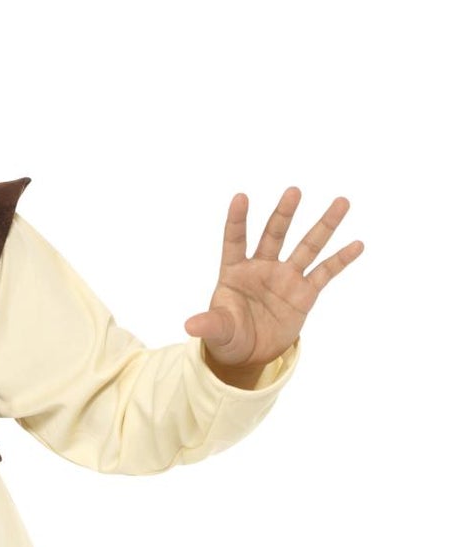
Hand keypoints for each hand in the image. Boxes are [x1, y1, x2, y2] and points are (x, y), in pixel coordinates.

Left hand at [183, 187, 363, 374]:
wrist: (249, 355)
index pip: (235, 240)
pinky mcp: (304, 294)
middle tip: (293, 191)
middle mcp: (262, 268)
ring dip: (324, 225)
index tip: (240, 197)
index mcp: (235, 272)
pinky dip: (341, 260)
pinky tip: (357, 244)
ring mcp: (285, 278)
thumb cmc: (228, 337)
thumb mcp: (218, 332)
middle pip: (274, 234)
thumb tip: (190, 326)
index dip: (237, 220)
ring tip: (342, 202)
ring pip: (307, 246)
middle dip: (283, 214)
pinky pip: (325, 273)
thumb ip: (209, 324)